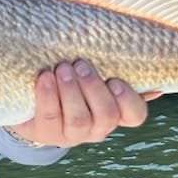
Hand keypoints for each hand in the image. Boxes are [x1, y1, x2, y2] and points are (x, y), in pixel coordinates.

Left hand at [9, 60, 148, 146]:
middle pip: (107, 115)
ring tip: (62, 68)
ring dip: (71, 91)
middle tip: (81, 65)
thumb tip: (145, 43)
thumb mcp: (91, 70)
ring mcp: (73, 134)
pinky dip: (48, 95)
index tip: (114, 80)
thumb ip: (112, 61)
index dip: (128, 99)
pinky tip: (45, 77)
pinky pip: (50, 117)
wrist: (32, 99)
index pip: (135, 115)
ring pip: (79, 120)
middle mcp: (98, 127)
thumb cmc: (70, 78)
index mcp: (115, 112)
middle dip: (94, 88)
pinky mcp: (47, 133)